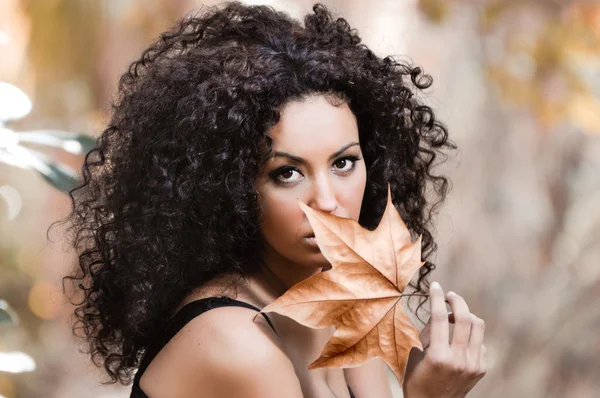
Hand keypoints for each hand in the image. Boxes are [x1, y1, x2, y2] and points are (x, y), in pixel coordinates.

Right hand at [403, 282, 486, 397]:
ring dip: (467, 314)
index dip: (437, 297)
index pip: (440, 317)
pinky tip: (460, 340)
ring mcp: (473, 365)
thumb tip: (439, 313)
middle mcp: (459, 359)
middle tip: (449, 295)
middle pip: (465, 317)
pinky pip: (480, 342)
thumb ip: (428, 333)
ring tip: (456, 315)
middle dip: (456, 301)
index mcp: (439, 356)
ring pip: (478, 326)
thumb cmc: (417, 380)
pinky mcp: (481, 369)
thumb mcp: (416, 355)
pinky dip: (470, 335)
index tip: (435, 286)